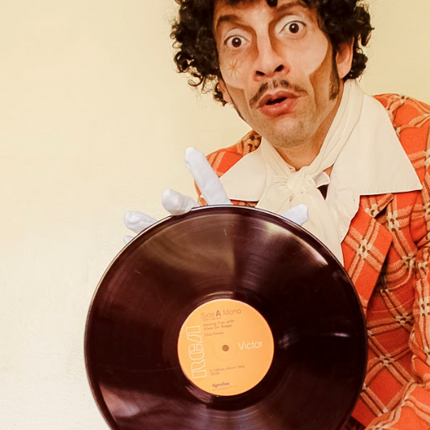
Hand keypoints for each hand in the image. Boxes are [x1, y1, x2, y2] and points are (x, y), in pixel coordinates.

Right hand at [123, 147, 307, 242]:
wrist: (239, 277)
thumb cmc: (251, 250)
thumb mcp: (268, 234)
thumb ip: (285, 223)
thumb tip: (304, 210)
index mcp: (222, 212)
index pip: (213, 189)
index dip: (202, 172)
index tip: (188, 152)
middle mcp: (201, 221)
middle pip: (186, 209)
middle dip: (177, 203)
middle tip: (167, 198)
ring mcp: (186, 237)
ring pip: (163, 227)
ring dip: (147, 223)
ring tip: (131, 219)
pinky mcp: (176, 254)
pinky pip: (155, 249)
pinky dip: (140, 245)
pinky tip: (125, 242)